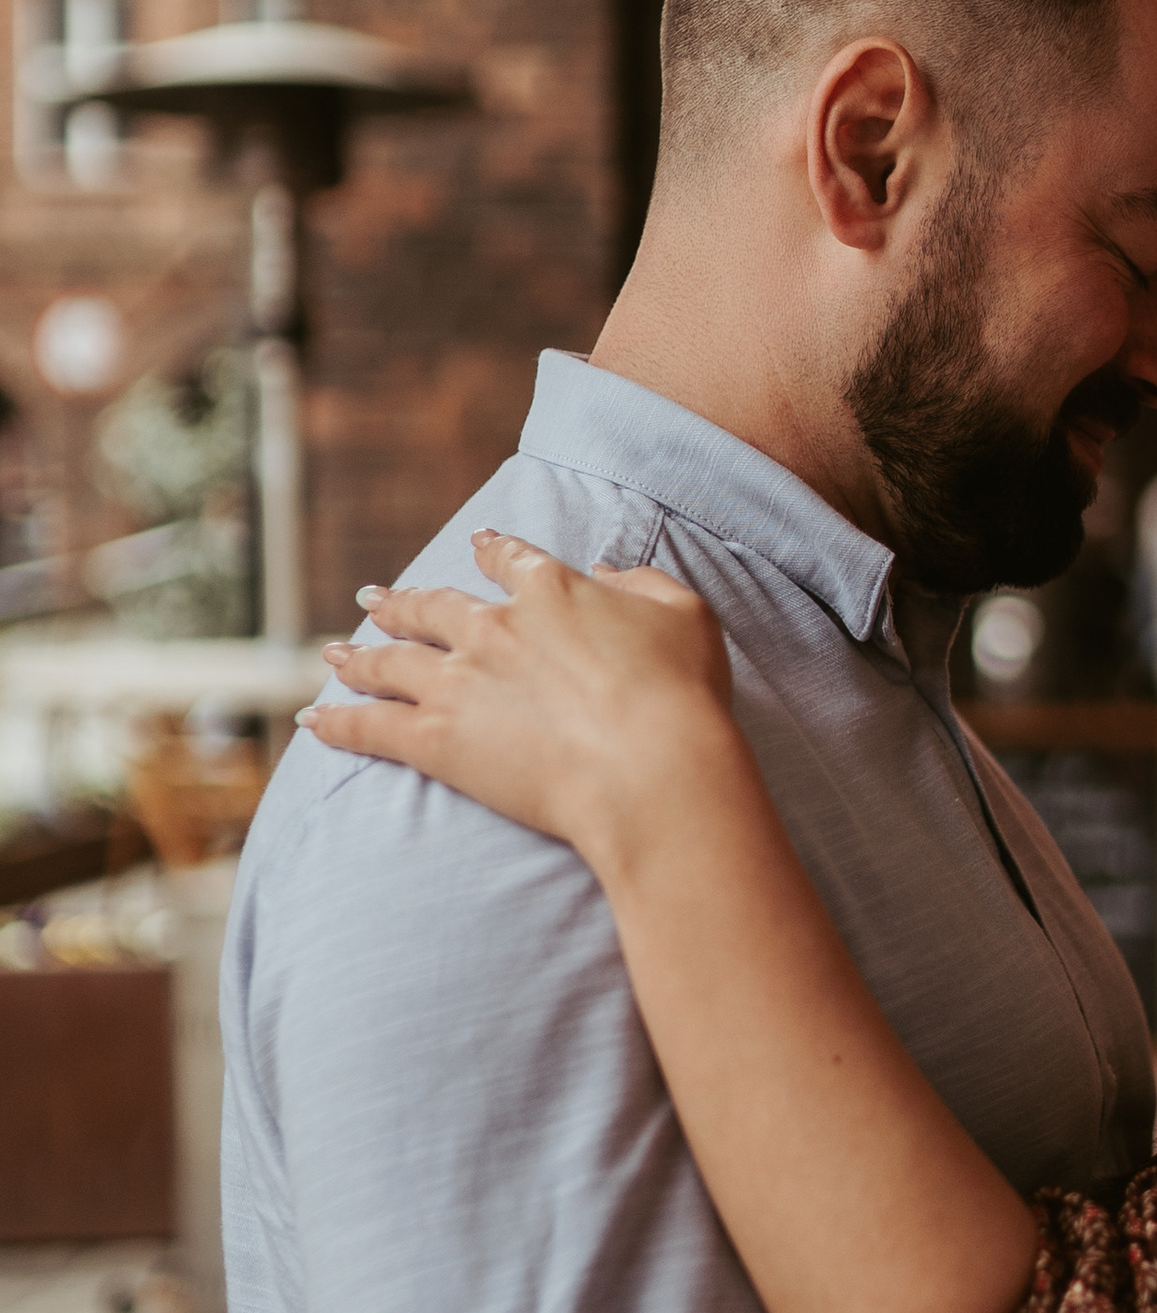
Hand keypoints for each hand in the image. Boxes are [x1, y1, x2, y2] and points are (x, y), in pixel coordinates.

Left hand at [303, 528, 739, 869]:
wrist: (648, 768)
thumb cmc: (680, 696)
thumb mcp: (685, 617)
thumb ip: (645, 584)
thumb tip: (612, 573)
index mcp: (552, 590)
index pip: (511, 561)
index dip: (492, 552)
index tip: (478, 544)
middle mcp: (493, 628)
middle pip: (433, 608)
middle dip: (401, 603)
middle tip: (373, 600)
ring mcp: (458, 683)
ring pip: (391, 662)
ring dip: (359, 657)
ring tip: (335, 654)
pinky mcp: (437, 740)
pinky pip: (372, 727)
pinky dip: (339, 722)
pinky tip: (315, 721)